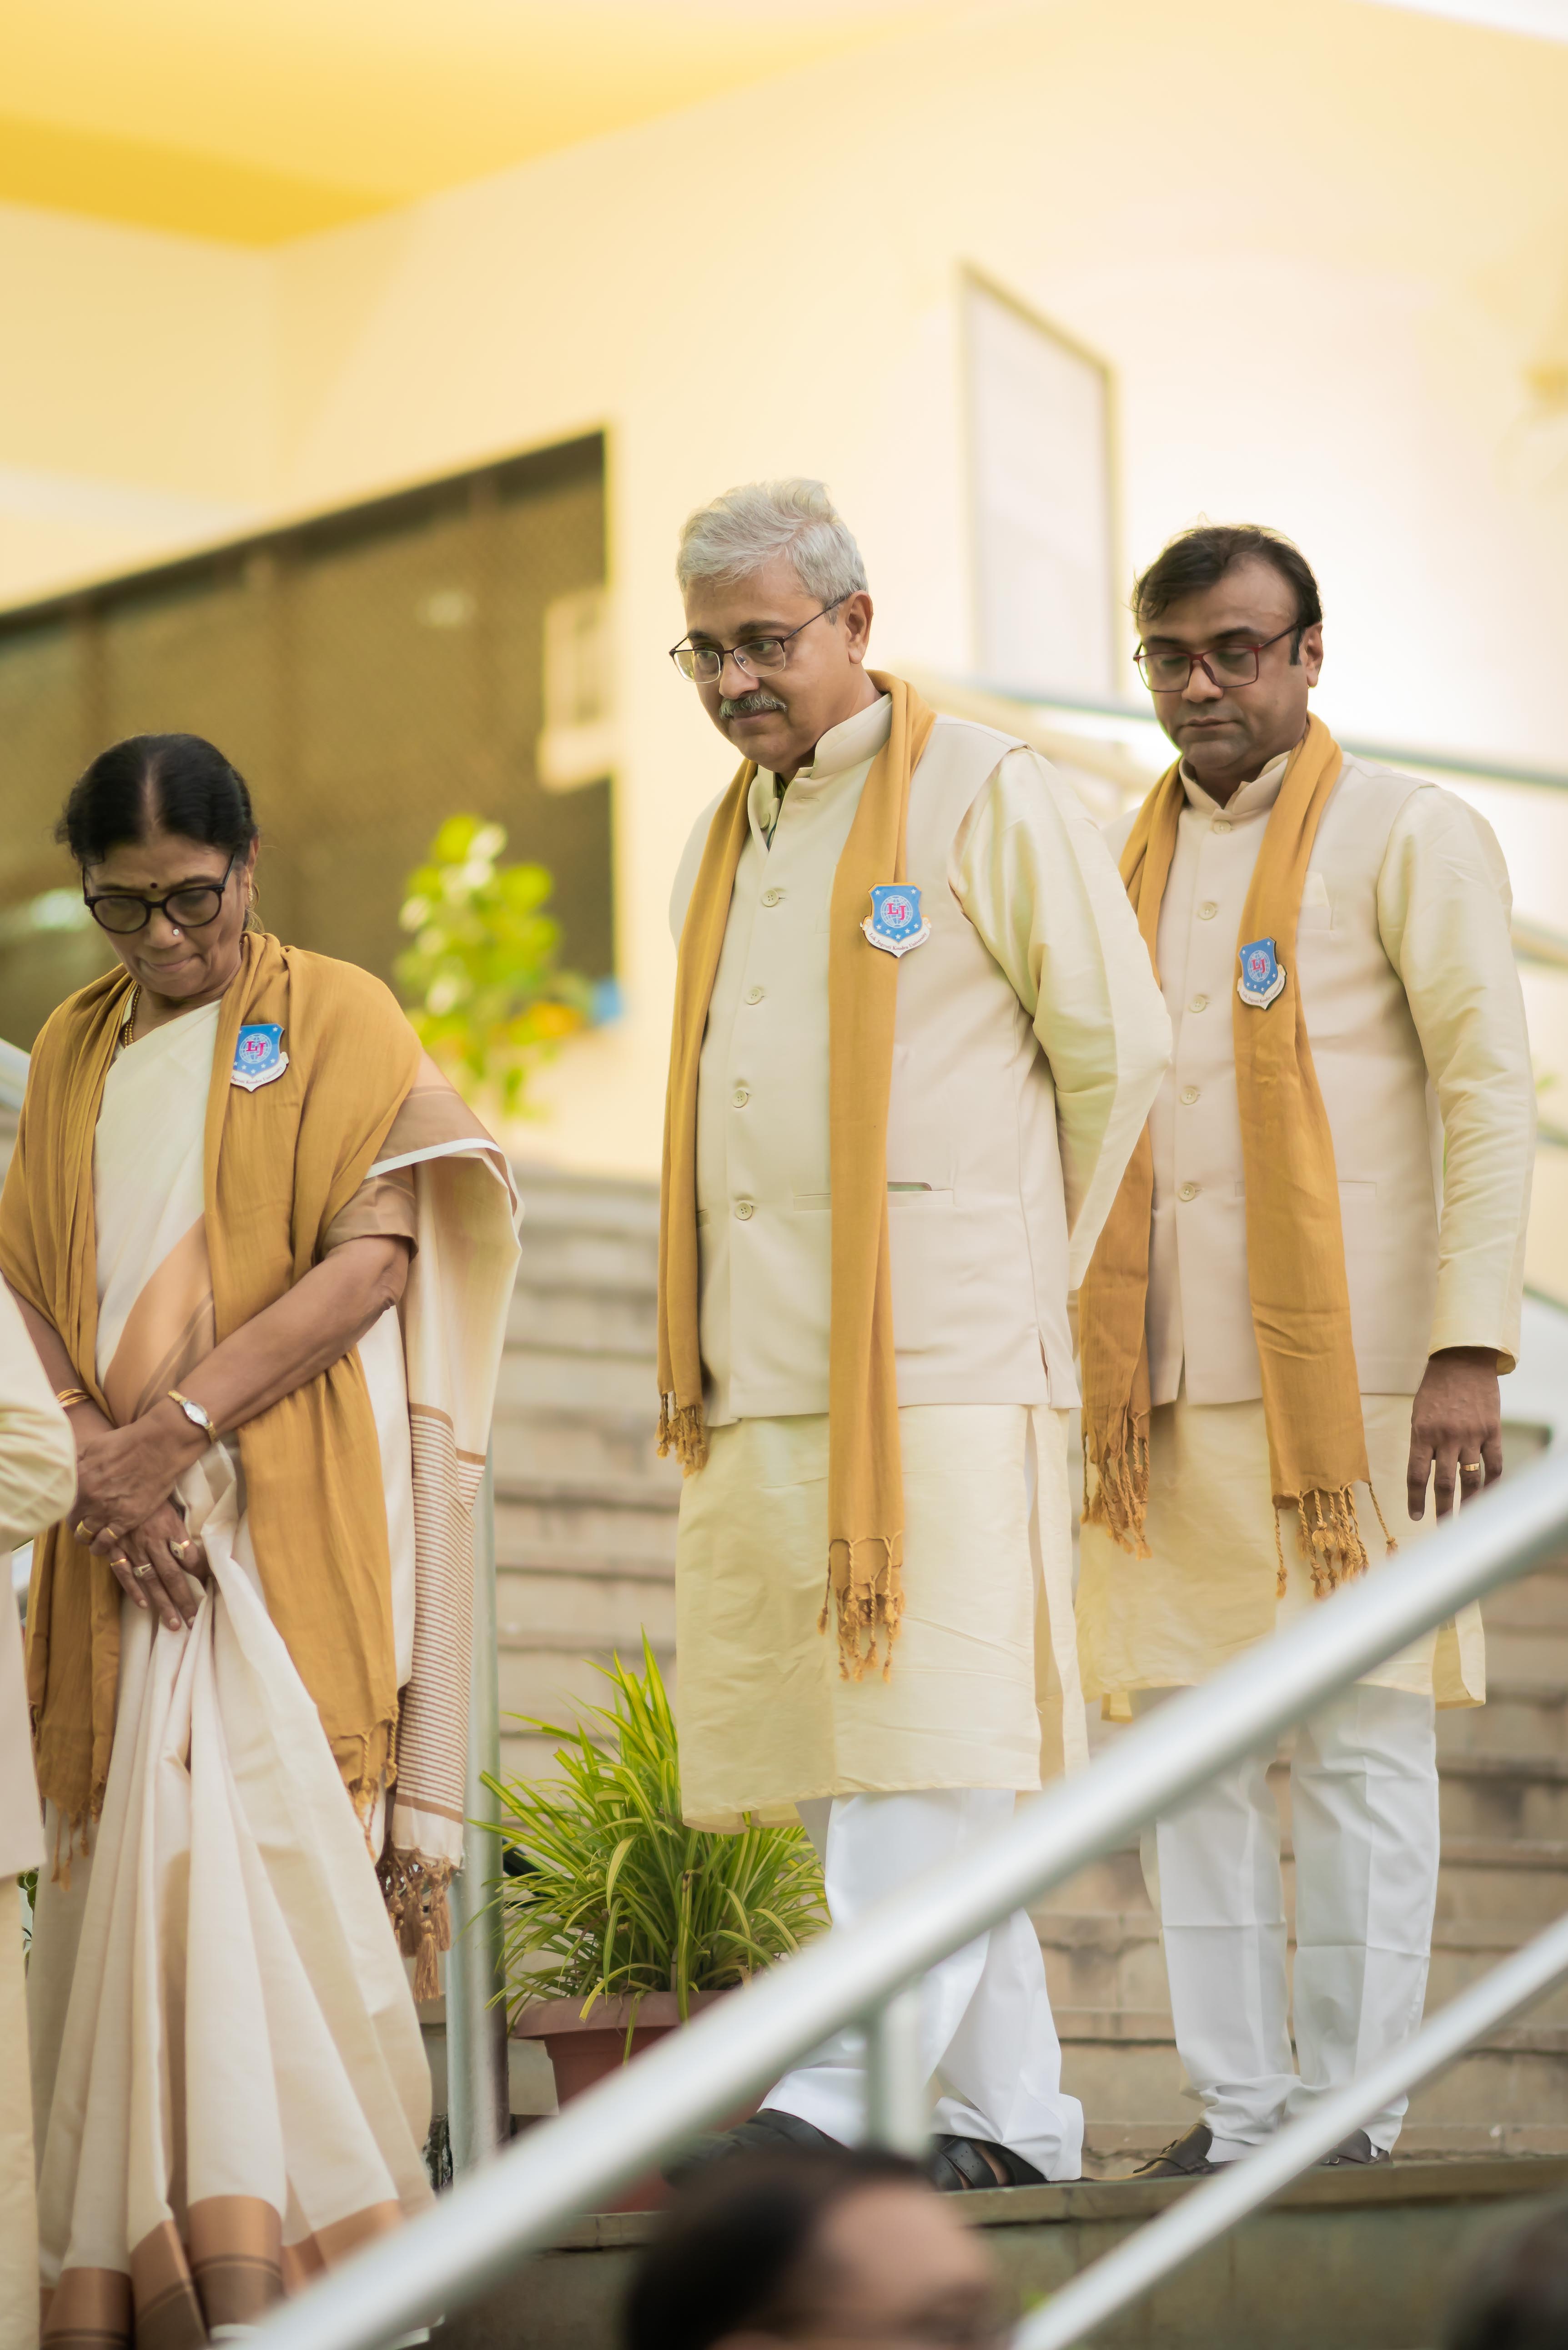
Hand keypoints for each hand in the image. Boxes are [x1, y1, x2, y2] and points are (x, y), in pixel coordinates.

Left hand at [72, 1401, 205, 1552]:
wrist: (160, 1446)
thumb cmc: (128, 1441)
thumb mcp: (93, 1444)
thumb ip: (75, 1459)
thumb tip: (63, 1466)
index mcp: (79, 1479)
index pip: (62, 1502)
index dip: (65, 1507)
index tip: (70, 1509)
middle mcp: (89, 1498)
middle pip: (72, 1521)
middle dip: (74, 1524)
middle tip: (79, 1525)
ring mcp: (107, 1511)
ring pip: (85, 1535)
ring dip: (85, 1538)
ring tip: (88, 1538)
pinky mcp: (126, 1520)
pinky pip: (106, 1542)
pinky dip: (100, 1547)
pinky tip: (100, 1547)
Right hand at [105, 1499, 208, 1630]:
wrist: (118, 1482)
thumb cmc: (149, 1493)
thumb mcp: (171, 1504)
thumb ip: (179, 1528)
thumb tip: (193, 1551)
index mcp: (170, 1528)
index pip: (190, 1556)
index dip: (201, 1572)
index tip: (209, 1586)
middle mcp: (153, 1542)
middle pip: (172, 1576)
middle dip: (184, 1599)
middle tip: (193, 1620)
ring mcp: (133, 1547)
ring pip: (151, 1580)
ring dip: (162, 1603)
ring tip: (174, 1623)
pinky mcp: (115, 1548)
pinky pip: (124, 1572)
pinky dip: (133, 1590)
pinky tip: (143, 1605)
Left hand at [1407, 1346, 1501, 1520]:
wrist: (1462, 1361)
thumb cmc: (1435, 1389)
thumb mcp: (1418, 1414)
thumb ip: (1422, 1443)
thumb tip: (1425, 1474)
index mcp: (1422, 1433)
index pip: (1416, 1475)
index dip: (1415, 1499)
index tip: (1415, 1516)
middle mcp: (1447, 1437)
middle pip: (1445, 1483)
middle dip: (1443, 1510)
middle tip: (1443, 1528)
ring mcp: (1472, 1435)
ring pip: (1471, 1479)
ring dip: (1468, 1503)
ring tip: (1465, 1520)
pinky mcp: (1492, 1431)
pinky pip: (1494, 1465)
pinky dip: (1492, 1484)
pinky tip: (1487, 1497)